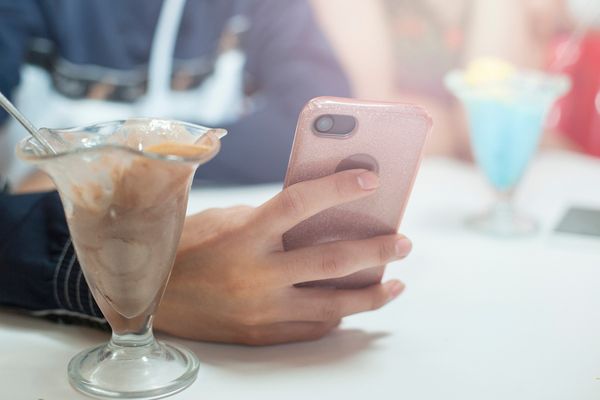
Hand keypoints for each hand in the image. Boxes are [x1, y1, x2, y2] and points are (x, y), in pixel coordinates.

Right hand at [154, 169, 411, 345]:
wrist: (154, 296)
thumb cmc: (190, 247)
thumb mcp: (227, 220)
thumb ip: (272, 220)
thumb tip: (321, 217)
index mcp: (243, 234)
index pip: (300, 204)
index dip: (338, 188)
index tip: (370, 179)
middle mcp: (256, 274)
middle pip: (332, 261)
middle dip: (377, 251)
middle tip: (403, 243)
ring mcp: (261, 309)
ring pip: (333, 305)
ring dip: (371, 294)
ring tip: (395, 283)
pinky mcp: (261, 334)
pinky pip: (312, 327)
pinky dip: (337, 315)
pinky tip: (352, 306)